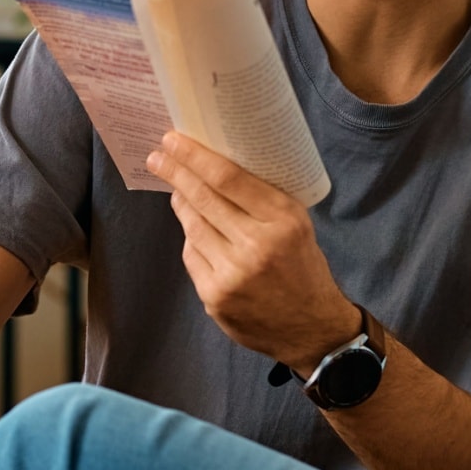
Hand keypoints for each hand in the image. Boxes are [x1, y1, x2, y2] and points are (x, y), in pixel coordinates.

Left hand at [146, 132, 358, 368]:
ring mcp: (232, 274)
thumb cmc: (303, 268)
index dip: (195, 157)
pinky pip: (192, 255)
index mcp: (283, 220)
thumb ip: (261, 200)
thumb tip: (214, 168)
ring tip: (177, 190)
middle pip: (203, 198)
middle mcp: (257, 245)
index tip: (173, 141)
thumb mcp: (297, 225)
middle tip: (159, 156)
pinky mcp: (215, 296)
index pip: (228, 179)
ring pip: (192, 226)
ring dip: (181, 203)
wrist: (311, 328)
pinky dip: (192, 240)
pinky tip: (197, 232)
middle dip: (176, 173)